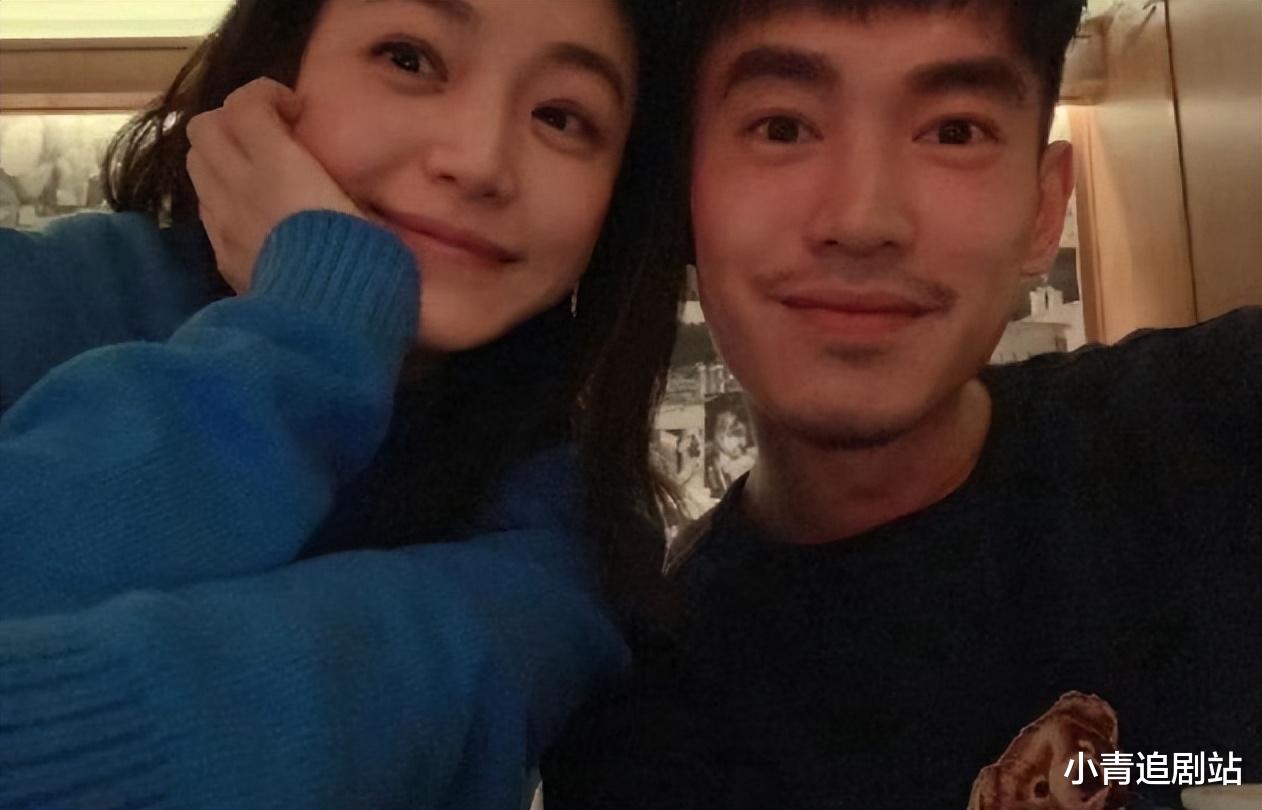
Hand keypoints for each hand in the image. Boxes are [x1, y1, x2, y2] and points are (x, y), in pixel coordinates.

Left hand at [186, 78, 362, 292]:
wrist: (328, 322)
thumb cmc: (362, 260)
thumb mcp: (369, 210)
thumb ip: (340, 180)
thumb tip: (340, 178)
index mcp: (280, 164)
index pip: (245, 102)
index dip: (266, 95)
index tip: (296, 111)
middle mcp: (241, 185)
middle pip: (205, 127)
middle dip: (233, 123)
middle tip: (268, 138)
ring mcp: (224, 221)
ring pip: (197, 164)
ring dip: (222, 159)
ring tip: (256, 174)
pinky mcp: (222, 254)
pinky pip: (209, 209)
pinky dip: (224, 198)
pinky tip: (254, 215)